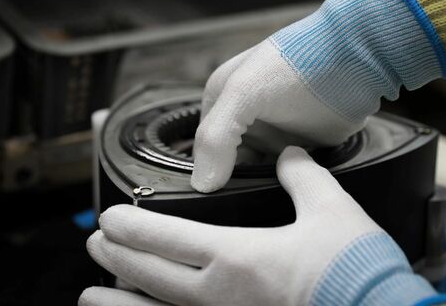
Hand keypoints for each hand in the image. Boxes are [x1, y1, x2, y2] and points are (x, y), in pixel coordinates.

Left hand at [80, 147, 382, 305]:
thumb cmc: (354, 270)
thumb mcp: (331, 209)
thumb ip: (303, 176)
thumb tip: (290, 155)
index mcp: (238, 257)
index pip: (168, 237)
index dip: (133, 226)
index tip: (108, 217)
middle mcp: (220, 296)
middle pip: (152, 275)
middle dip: (118, 257)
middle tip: (96, 243)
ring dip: (119, 304)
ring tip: (91, 297)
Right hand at [191, 0, 445, 191]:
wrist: (355, 60)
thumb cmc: (296, 64)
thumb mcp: (243, 92)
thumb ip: (216, 137)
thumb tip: (202, 184)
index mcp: (222, 98)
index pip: (203, 145)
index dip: (208, 170)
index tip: (216, 195)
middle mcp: (246, 116)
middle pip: (229, 162)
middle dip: (234, 181)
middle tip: (241, 202)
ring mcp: (275, 131)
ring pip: (257, 172)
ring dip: (261, 185)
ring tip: (267, 202)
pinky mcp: (302, 145)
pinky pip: (286, 175)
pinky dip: (285, 185)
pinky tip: (289, 195)